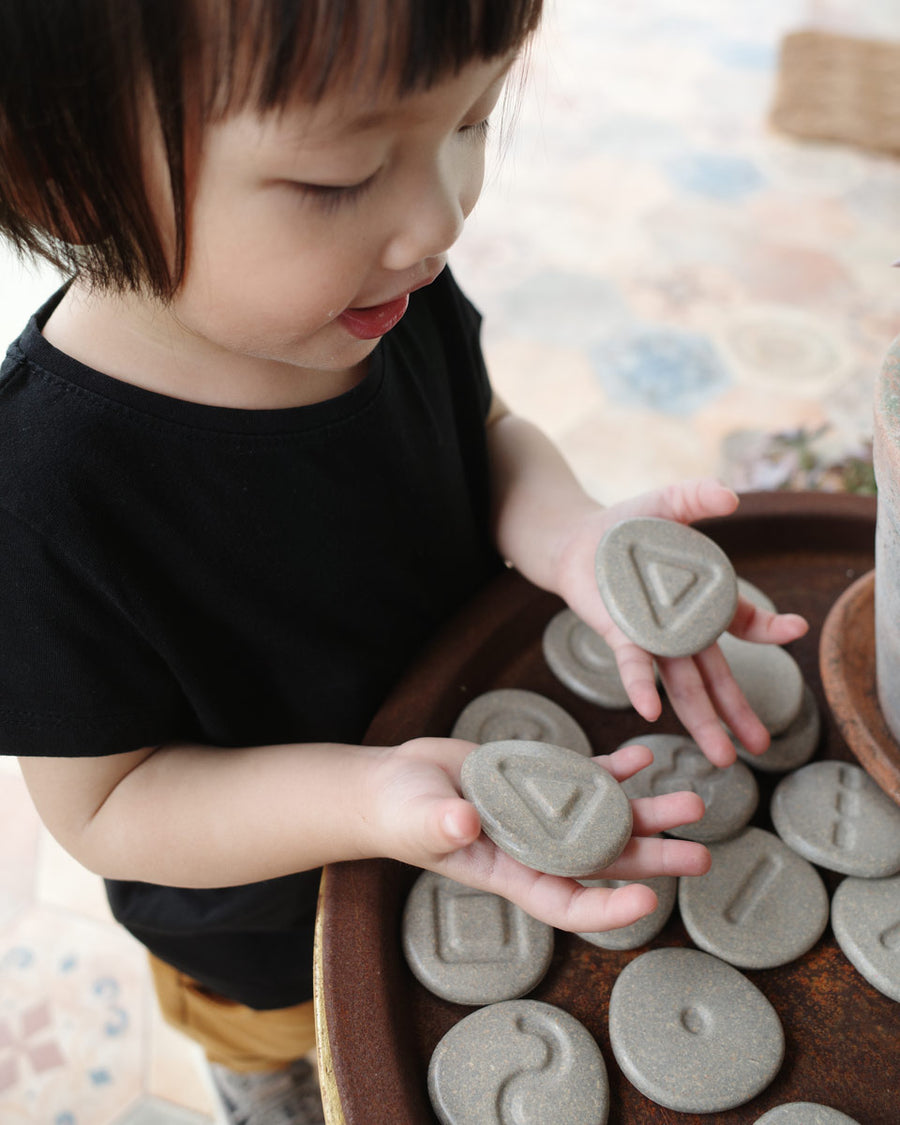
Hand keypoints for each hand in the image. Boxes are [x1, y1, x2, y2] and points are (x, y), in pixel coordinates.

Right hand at [368, 737, 709, 933]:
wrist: (396, 783)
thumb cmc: (399, 813)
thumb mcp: (415, 820)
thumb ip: (439, 824)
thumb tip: (465, 823)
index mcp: (509, 872)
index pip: (567, 903)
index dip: (608, 907)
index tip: (647, 901)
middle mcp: (535, 847)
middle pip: (606, 861)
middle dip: (655, 858)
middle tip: (702, 855)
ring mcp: (541, 813)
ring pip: (607, 818)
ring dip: (649, 812)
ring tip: (692, 801)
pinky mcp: (538, 781)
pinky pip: (586, 777)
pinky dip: (615, 769)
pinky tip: (643, 757)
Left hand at [552, 478, 808, 765]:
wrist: (573, 540)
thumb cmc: (625, 528)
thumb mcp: (664, 504)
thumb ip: (695, 497)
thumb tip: (731, 495)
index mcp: (701, 602)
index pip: (743, 620)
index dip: (769, 627)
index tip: (794, 628)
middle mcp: (680, 629)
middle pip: (716, 675)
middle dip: (739, 711)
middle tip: (761, 745)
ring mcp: (651, 638)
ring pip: (683, 686)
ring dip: (701, 720)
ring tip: (722, 756)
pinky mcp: (619, 636)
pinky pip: (635, 666)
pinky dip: (642, 686)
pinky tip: (650, 710)